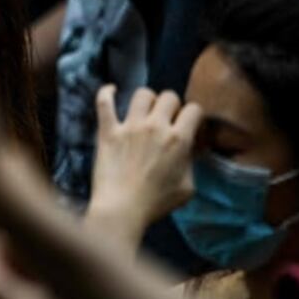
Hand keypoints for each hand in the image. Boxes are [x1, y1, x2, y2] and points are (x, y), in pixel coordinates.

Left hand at [86, 85, 202, 243]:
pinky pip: (104, 103)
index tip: (188, 125)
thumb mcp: (187, 187)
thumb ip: (190, 163)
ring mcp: (130, 127)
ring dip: (146, 100)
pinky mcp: (108, 131)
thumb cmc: (156, 203)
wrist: (122, 209)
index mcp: (178, 140)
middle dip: (171, 106)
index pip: (194, 109)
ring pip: (142, 94)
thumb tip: (190, 150)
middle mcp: (155, 127)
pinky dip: (107, 93)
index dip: (193, 115)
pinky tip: (111, 90)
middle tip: (166, 120)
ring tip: (144, 111)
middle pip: (169, 96)